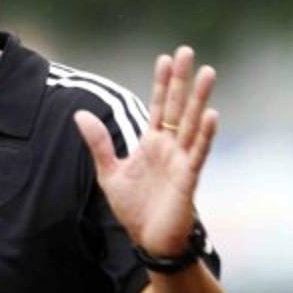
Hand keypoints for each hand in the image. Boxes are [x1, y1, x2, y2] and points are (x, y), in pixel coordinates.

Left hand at [73, 46, 218, 256]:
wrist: (149, 241)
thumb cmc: (134, 208)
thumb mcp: (109, 172)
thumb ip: (99, 143)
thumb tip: (80, 113)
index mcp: (152, 143)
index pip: (159, 106)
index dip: (161, 83)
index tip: (165, 58)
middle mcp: (170, 147)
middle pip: (178, 107)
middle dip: (182, 80)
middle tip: (188, 51)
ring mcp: (181, 161)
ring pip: (193, 124)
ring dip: (200, 99)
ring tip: (209, 73)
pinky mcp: (188, 179)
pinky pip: (198, 153)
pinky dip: (206, 135)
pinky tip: (212, 114)